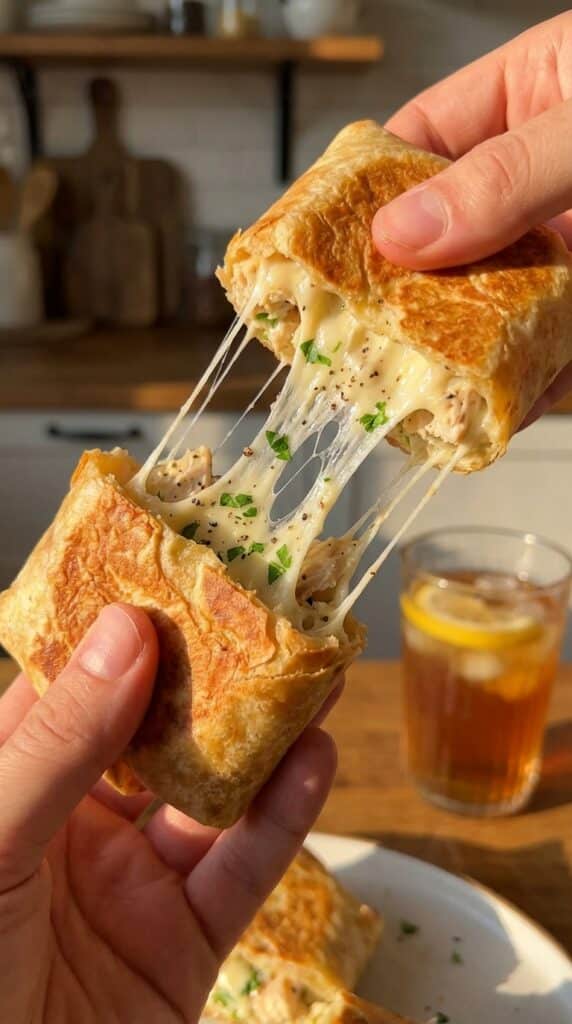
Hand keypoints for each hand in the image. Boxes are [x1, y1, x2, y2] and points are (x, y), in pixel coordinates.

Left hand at [0, 604, 336, 1022]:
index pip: (72, 685)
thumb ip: (58, 741)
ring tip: (312, 670)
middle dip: (211, 674)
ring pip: (210, 793)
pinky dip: (284, 815)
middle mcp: (73, 825)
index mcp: (11, 785)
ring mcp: (130, 884)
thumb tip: (124, 635)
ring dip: (263, 734)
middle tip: (266, 611)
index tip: (177, 571)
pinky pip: (242, 871)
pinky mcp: (183, 946)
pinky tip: (317, 758)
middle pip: (156, 732)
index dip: (124, 626)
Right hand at [371, 11, 571, 420]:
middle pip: (448, 235)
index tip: (321, 245)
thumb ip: (511, 174)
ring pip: (496, 301)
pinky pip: (555, 349)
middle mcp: (548, 176)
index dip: (364, 193)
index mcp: (535, 95)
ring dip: (461, 344)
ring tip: (418, 383)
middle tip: (359, 332)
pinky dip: (532, 381)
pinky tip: (506, 405)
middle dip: (405, 287)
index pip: (420, 141)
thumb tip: (405, 232)